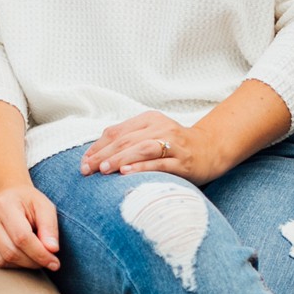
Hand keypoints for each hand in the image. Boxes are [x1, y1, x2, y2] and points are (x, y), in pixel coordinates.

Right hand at [0, 184, 60, 269]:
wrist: (4, 195)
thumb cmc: (27, 203)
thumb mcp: (44, 207)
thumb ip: (50, 227)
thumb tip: (52, 249)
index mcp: (4, 204)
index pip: (22, 238)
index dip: (40, 254)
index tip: (54, 263)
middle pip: (10, 252)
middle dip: (32, 262)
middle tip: (45, 261)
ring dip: (19, 264)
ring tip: (29, 255)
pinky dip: (3, 263)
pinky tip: (11, 251)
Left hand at [82, 110, 232, 182]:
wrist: (210, 149)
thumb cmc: (174, 146)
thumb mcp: (151, 136)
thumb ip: (128, 141)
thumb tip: (95, 156)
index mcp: (149, 120)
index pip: (116, 131)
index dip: (97, 147)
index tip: (83, 162)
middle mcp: (160, 128)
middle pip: (125, 140)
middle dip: (103, 155)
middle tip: (87, 169)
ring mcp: (173, 144)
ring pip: (141, 149)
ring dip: (119, 159)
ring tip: (103, 170)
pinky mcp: (183, 161)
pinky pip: (160, 164)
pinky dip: (142, 167)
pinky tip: (127, 173)